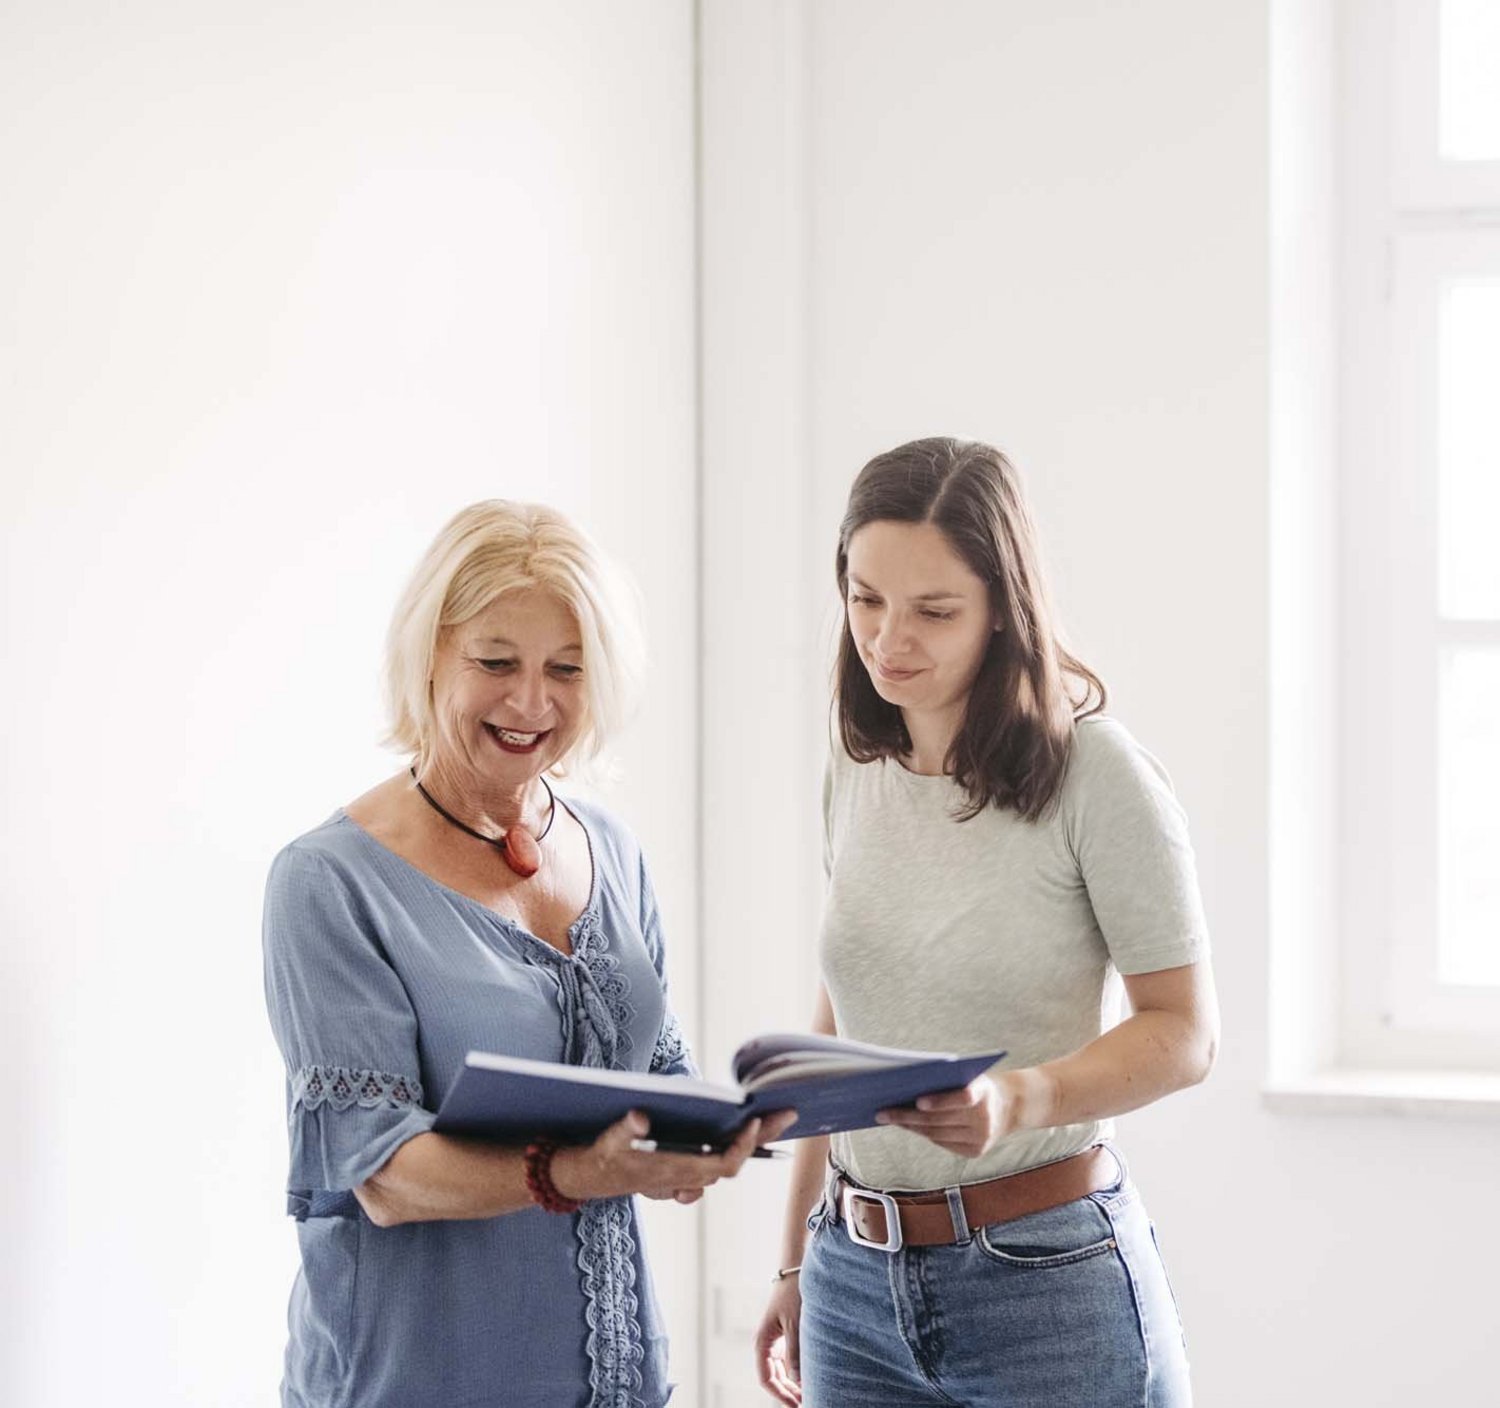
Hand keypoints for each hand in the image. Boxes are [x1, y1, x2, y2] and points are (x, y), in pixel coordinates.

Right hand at [553, 1109, 796, 1202]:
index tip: (753, 1122)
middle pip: (735, 1161)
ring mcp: (688, 1174)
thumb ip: (624, 1130)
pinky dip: (738, 1144)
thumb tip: (639, 1116)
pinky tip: (754, 1124)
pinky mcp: (686, 1166)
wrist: (592, 1177)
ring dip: (755, 1139)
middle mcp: (687, 1176)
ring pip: (730, 1160)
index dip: (740, 1147)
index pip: (720, 1164)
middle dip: (763, 1138)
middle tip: (789, 1111)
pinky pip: (719, 1158)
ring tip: (778, 1113)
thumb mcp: (608, 1142)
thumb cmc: (603, 1157)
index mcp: (675, 1171)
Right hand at [754, 1273, 802, 1404]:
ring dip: (795, 1383)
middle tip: (808, 1403)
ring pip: (783, 1371)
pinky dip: (799, 1370)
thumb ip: (796, 1355)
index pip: (766, 1378)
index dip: (780, 1395)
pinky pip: (790, 1360)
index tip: (797, 1405)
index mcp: (762, 1342)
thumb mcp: (795, 1326)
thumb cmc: (793, 1294)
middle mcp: (767, 1344)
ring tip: (812, 1393)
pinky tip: (812, 1377)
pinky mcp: (787, 1336)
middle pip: (775, 1378)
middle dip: (789, 1392)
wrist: (797, 1269)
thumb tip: (799, 1383)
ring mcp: (777, 1341)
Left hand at [873, 1072, 1022, 1157]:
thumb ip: (947, 1080)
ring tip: (890, 1119)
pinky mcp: (975, 1152)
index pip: (962, 1098)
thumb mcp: (971, 1077)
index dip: (940, 1101)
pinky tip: (909, 1126)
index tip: (918, 1101)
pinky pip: (943, 1142)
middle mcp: (984, 1119)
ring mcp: (981, 1139)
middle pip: (940, 1120)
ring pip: (937, 1133)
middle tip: (883, 1112)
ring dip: (911, 1126)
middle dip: (908, 1116)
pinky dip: (925, 1133)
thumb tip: (906, 1085)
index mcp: (984, 1094)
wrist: (1011, 1107)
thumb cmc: (979, 1085)